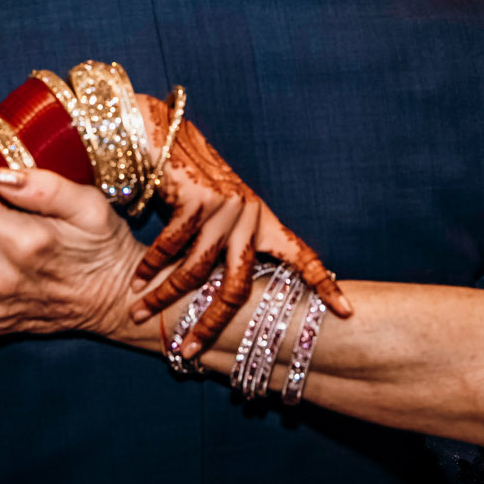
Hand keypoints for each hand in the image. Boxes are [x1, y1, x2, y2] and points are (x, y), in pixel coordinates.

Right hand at [126, 108, 350, 355]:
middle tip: (187, 351)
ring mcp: (225, 207)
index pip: (301, 255)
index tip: (348, 313)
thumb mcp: (222, 211)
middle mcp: (250, 214)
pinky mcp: (197, 199)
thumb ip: (230, 244)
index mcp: (263, 220)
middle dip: (208, 325)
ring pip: (194, 270)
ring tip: (138, 313)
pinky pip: (170, 247)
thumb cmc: (191, 178)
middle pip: (235, 288)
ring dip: (162, 296)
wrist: (164, 132)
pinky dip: (149, 267)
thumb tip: (222, 296)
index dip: (324, 285)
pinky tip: (135, 281)